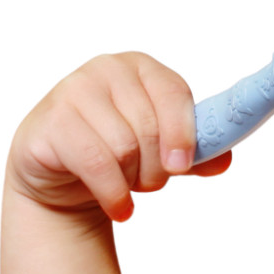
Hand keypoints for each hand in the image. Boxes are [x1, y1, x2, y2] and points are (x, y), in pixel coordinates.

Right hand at [6, 52, 231, 222]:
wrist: (60, 171)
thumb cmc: (114, 150)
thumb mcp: (159, 150)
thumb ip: (193, 152)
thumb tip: (223, 159)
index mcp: (140, 66)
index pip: (173, 92)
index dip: (184, 133)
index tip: (183, 166)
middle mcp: (106, 69)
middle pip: (149, 126)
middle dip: (156, 168)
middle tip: (150, 183)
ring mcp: (72, 91)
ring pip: (123, 147)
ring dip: (132, 181)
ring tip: (126, 186)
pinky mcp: (50, 121)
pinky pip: (95, 163)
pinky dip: (113, 194)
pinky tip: (118, 207)